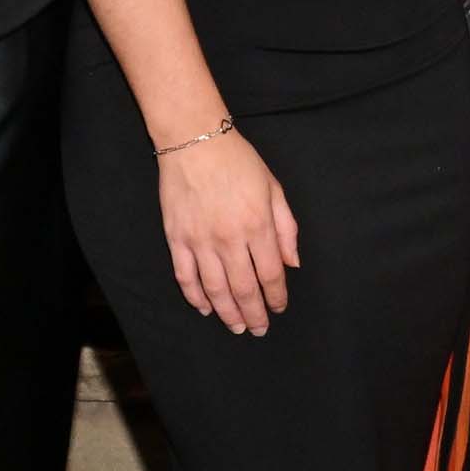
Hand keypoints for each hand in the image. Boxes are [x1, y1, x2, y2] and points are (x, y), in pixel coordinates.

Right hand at [159, 129, 301, 335]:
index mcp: (257, 225)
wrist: (194, 141)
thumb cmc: (239, 161)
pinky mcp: (177, 239)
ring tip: (237, 327)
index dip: (277, 296)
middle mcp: (229, 238)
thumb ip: (286, 228)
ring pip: (216, 289)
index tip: (279, 308)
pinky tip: (206, 308)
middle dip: (255, 313)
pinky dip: (195, 297)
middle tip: (259, 329)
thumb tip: (292, 264)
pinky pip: (185, 277)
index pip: (271, 274)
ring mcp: (200, 241)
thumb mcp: (273, 188)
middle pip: (245, 288)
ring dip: (228, 313)